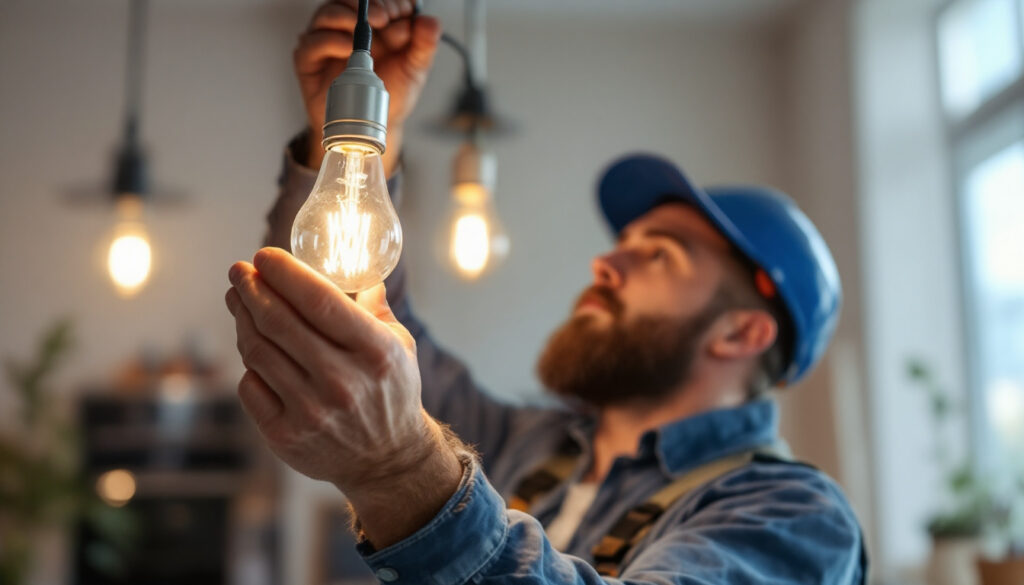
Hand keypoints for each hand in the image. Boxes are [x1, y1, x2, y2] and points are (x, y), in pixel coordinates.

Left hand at [224, 247, 437, 493]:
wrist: (388, 461)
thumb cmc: (391, 392)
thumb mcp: (400, 345)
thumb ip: (376, 307)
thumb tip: (358, 268)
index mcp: (375, 351)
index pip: (319, 301)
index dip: (284, 273)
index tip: (264, 256)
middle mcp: (342, 381)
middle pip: (279, 322)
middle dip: (251, 288)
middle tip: (239, 270)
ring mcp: (311, 412)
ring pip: (258, 351)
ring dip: (241, 318)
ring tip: (237, 298)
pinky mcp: (285, 436)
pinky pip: (250, 386)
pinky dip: (248, 361)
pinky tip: (253, 346)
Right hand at [295, 0, 440, 171]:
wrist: (371, 128)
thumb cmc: (390, 94)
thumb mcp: (414, 70)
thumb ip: (424, 46)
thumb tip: (430, 22)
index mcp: (374, 23)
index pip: (378, 0)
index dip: (391, 2)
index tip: (403, 14)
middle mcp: (348, 26)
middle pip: (350, 0)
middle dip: (371, 4)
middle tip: (386, 18)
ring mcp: (327, 40)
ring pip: (328, 13)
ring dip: (347, 15)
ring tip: (366, 29)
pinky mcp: (309, 59)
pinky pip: (312, 42)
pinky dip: (330, 41)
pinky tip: (347, 48)